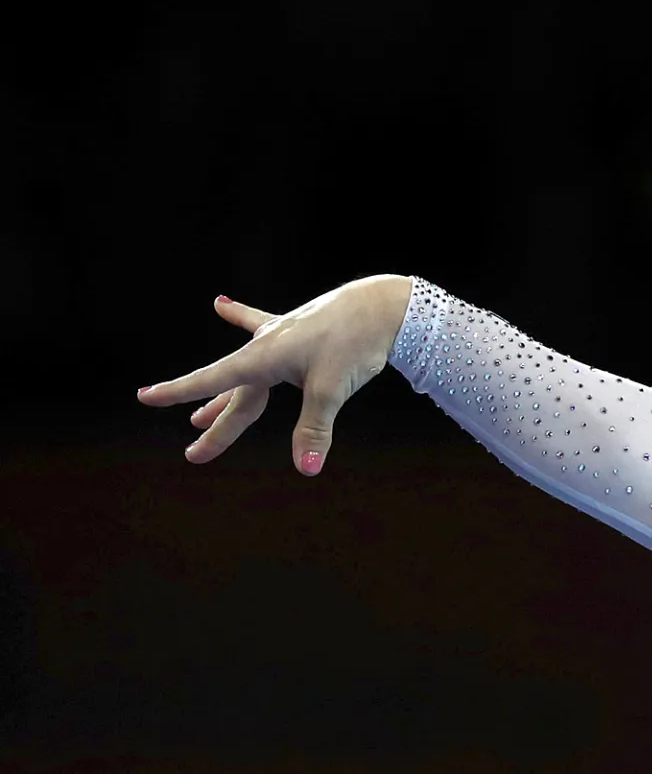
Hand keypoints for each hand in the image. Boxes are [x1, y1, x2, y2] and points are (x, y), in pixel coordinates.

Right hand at [135, 274, 413, 475]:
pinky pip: (262, 325)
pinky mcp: (297, 329)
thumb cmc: (355, 343)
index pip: (212, 381)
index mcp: (263, 359)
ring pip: (246, 375)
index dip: (178, 391)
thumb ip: (314, 429)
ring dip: (224, 397)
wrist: (383, 306)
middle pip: (235, 395)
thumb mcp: (331, 390)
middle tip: (194, 455)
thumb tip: (307, 469)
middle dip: (216, 426)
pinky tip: (220, 304)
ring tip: (197, 417)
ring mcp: (279, 336)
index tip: (145, 397)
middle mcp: (264, 348)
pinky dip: (241, 317)